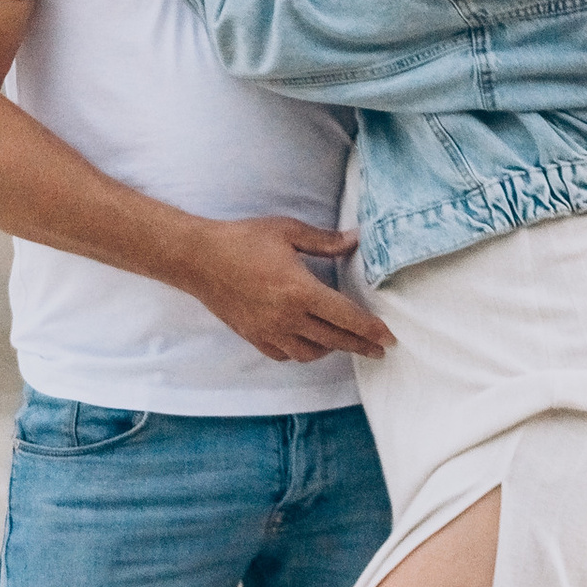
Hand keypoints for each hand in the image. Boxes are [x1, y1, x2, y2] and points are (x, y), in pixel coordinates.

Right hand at [184, 216, 392, 362]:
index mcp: (300, 291)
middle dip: (360, 346)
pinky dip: (302, 353)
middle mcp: (287, 317)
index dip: (370, 329)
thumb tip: (356, 240)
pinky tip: (308, 344)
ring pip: (310, 353)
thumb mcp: (288, 231)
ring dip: (331, 350)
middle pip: (334, 340)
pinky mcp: (253, 336)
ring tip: (343, 343)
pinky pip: (285, 355)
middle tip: (379, 350)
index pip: (346, 316)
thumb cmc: (243, 239)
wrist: (198, 258)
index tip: (388, 338)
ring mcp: (269, 331)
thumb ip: (325, 241)